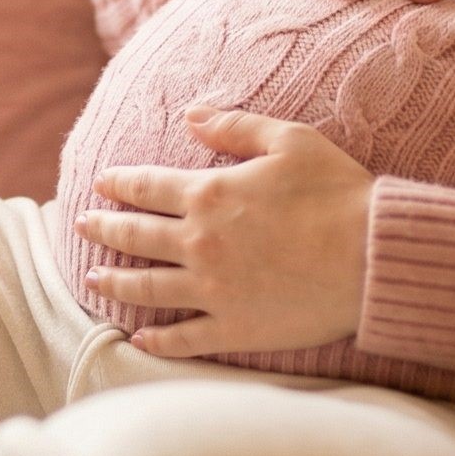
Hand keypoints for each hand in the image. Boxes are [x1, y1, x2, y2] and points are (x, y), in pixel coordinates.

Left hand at [72, 105, 372, 356]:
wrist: (373, 257)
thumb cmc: (338, 193)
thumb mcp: (289, 140)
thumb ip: (234, 126)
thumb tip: (190, 114)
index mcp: (210, 195)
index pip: (146, 188)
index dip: (118, 184)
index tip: (99, 184)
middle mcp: (200, 244)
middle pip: (136, 236)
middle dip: (104, 229)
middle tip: (81, 226)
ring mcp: (213, 291)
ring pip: (148, 288)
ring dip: (116, 283)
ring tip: (94, 279)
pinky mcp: (235, 329)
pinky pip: (184, 339)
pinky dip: (157, 341)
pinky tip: (140, 339)